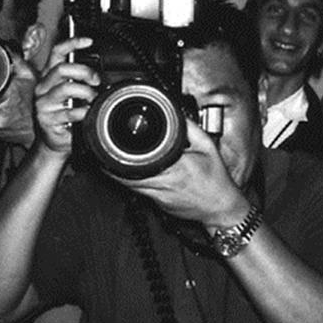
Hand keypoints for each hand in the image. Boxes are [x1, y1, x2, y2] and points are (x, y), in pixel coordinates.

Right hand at [31, 37, 99, 153]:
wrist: (54, 141)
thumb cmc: (64, 115)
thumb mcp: (71, 93)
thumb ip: (79, 80)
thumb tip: (97, 72)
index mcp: (49, 76)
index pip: (57, 53)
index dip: (72, 43)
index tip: (88, 41)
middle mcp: (43, 87)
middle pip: (62, 68)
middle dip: (84, 71)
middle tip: (96, 81)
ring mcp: (43, 103)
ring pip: (66, 88)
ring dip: (85, 93)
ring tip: (91, 99)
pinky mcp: (46, 119)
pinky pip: (69, 112)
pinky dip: (83, 112)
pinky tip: (86, 113)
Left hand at [115, 118, 247, 225]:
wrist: (221, 208)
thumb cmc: (217, 180)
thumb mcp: (208, 147)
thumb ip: (191, 128)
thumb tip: (177, 113)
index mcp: (174, 168)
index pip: (139, 162)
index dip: (120, 156)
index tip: (110, 146)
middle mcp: (163, 184)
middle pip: (126, 177)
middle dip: (111, 166)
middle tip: (101, 155)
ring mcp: (158, 197)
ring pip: (129, 186)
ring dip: (118, 175)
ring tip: (108, 163)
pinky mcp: (158, 205)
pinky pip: (139, 192)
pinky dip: (132, 183)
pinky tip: (132, 175)